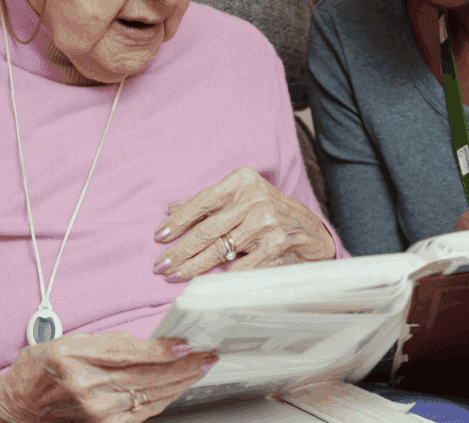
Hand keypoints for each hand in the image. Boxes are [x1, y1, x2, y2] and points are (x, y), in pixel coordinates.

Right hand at [0, 332, 215, 422]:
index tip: (187, 344)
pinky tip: (177, 389)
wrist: (17, 405)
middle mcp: (86, 387)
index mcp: (76, 357)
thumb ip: (111, 343)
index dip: (164, 351)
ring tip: (200, 370)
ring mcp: (95, 412)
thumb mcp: (71, 341)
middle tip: (207, 356)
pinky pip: (141, 412)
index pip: (132, 354)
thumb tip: (152, 343)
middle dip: (183, 367)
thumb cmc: (42, 367)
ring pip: (149, 395)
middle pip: (147, 377)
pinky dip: (163, 399)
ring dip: (179, 383)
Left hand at [153, 165, 336, 280]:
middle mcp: (254, 199)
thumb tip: (171, 208)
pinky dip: (220, 278)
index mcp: (242, 181)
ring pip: (220, 250)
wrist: (307, 228)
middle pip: (208, 229)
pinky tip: (204, 285)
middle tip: (160, 264)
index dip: (179, 220)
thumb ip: (208, 203)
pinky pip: (240, 267)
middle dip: (180, 250)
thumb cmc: (266, 210)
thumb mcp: (239, 196)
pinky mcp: (274, 246)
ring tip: (175, 275)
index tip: (160, 236)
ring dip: (193, 266)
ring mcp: (266, 223)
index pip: (202, 200)